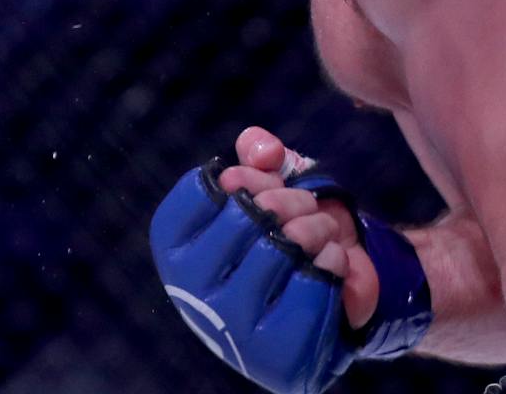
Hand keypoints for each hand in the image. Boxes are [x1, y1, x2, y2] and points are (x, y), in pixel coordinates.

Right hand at [149, 134, 430, 393]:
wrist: (321, 297)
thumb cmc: (281, 233)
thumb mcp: (266, 183)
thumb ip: (259, 153)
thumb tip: (266, 153)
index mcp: (173, 250)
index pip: (202, 190)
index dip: (243, 176)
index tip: (259, 190)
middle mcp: (190, 292)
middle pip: (244, 217)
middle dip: (287, 199)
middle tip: (304, 205)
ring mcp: (232, 327)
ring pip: (283, 248)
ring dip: (316, 227)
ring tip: (319, 233)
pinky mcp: (277, 353)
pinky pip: (315, 282)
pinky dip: (333, 261)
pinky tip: (328, 265)